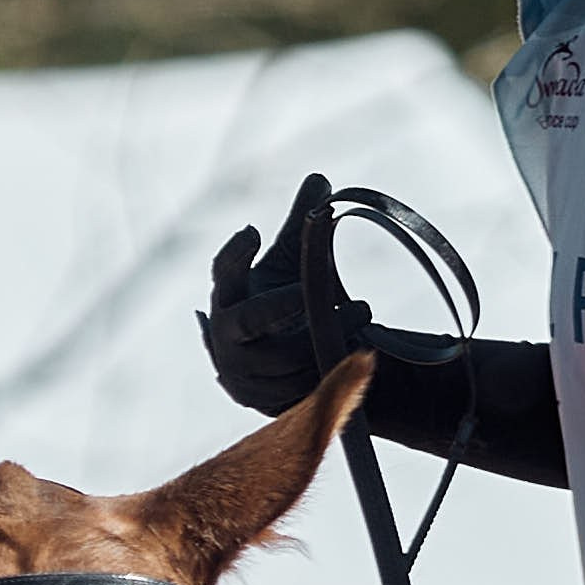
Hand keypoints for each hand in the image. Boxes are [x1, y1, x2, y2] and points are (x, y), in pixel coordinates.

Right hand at [200, 175, 370, 415]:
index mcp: (230, 297)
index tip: (255, 232)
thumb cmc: (281, 309)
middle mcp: (228, 336)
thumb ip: (301, 228)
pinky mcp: (265, 403)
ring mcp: (244, 374)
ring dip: (324, 334)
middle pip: (248, 321)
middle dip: (284, 304)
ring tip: (361, 315)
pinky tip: (355, 349)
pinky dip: (327, 366)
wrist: (275, 373)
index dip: (234, 255)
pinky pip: (300, 386)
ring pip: (283, 356)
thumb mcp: (290, 268)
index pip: (223, 273)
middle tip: (318, 291)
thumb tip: (320, 180)